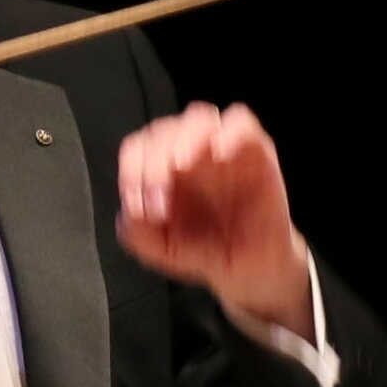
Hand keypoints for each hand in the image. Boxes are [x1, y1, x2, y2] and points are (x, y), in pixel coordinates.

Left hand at [116, 102, 312, 338]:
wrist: (251, 269)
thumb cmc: (205, 250)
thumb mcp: (162, 250)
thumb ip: (137, 233)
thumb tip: (131, 211)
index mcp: (160, 170)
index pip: (137, 149)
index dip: (132, 170)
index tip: (139, 203)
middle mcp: (188, 153)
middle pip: (163, 130)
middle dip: (154, 160)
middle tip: (159, 195)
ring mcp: (221, 149)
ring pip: (198, 118)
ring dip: (185, 138)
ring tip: (181, 165)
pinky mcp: (255, 153)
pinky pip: (242, 124)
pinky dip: (230, 132)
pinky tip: (221, 155)